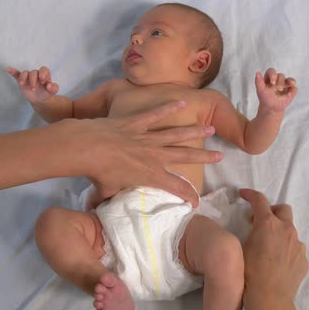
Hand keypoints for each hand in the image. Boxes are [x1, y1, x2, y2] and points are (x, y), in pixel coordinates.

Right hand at [6, 66, 59, 103]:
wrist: (40, 99)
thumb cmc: (46, 92)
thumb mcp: (53, 91)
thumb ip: (54, 88)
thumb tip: (49, 85)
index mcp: (44, 74)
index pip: (44, 70)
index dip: (43, 74)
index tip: (42, 81)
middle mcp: (36, 74)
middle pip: (33, 72)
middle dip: (33, 80)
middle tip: (33, 89)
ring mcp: (28, 77)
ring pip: (25, 73)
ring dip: (23, 78)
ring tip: (22, 84)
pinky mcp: (21, 80)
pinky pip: (16, 74)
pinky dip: (12, 71)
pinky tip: (8, 69)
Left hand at [56, 101, 222, 206]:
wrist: (88, 148)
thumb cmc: (97, 173)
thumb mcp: (105, 191)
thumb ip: (107, 199)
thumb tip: (98, 207)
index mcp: (150, 175)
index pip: (176, 188)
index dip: (189, 196)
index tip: (196, 202)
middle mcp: (154, 155)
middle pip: (185, 156)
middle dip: (204, 157)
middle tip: (220, 156)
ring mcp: (147, 137)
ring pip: (176, 134)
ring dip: (195, 131)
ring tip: (211, 127)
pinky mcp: (136, 122)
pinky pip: (155, 114)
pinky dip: (168, 108)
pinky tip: (182, 102)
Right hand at [239, 189, 307, 301]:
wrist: (269, 296)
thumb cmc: (250, 271)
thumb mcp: (243, 246)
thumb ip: (252, 232)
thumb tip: (255, 228)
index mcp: (268, 224)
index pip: (259, 200)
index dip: (250, 194)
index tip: (244, 195)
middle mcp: (286, 230)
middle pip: (282, 209)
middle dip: (272, 212)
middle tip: (260, 223)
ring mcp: (297, 244)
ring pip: (289, 230)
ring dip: (279, 233)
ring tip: (269, 248)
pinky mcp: (303, 258)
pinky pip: (295, 248)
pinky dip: (286, 249)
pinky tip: (277, 262)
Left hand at [255, 68, 297, 112]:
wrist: (270, 109)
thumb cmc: (265, 98)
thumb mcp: (260, 91)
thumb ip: (258, 82)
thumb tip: (257, 72)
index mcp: (269, 78)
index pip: (271, 71)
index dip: (273, 74)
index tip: (273, 82)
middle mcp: (278, 80)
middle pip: (281, 75)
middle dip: (280, 81)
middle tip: (279, 89)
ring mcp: (285, 85)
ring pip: (289, 79)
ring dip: (290, 81)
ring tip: (291, 84)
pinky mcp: (291, 91)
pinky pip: (294, 88)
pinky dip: (293, 90)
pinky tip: (290, 93)